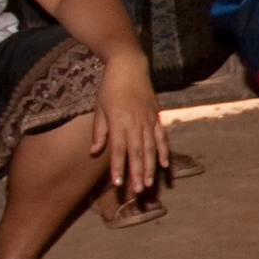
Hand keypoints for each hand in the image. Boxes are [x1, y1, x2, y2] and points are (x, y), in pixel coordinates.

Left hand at [88, 54, 164, 200]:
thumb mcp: (99, 108)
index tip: (118, 184)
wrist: (129, 67)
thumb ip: (99, 131)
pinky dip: (163, 151)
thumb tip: (95, 151)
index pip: (118, 150)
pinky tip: (163, 165)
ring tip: (148, 183)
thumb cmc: (110, 87)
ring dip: (149, 167)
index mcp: (118, 122)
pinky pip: (161, 137)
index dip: (118, 167)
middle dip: (136, 173)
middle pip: (136, 153)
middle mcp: (135, 123)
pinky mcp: (156, 117)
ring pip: (150, 149)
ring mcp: (148, 121)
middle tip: (136, 191)